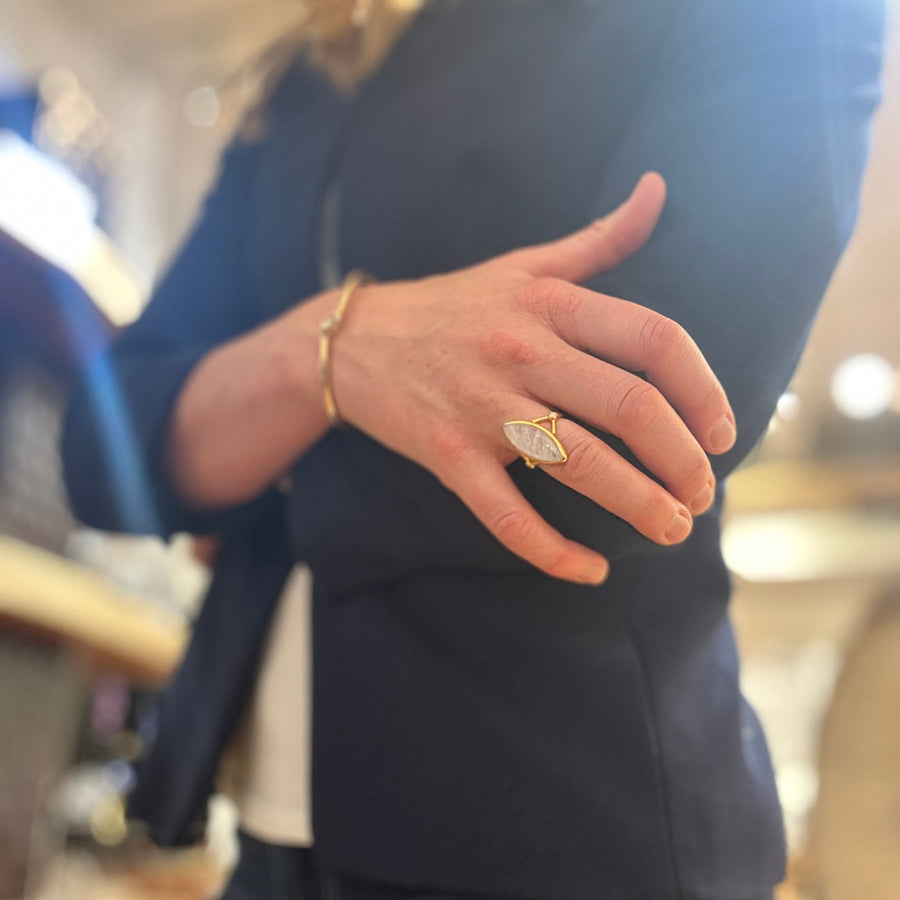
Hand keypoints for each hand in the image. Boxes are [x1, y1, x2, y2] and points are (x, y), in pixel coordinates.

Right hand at [330, 173, 734, 584]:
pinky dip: (552, 552)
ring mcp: (483, 406)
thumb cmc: (452, 304)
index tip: (723, 431)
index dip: (704, 390)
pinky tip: (588, 569)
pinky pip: (506, 515)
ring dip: (639, 504)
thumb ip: (600, 237)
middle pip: (630, 407)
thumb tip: (659, 188)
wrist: (353, 341)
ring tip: (671, 527)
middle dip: (683, 461)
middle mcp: (523, 351)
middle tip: (702, 494)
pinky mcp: (449, 455)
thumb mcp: (524, 263)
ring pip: (579, 463)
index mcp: (551, 304)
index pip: (654, 340)